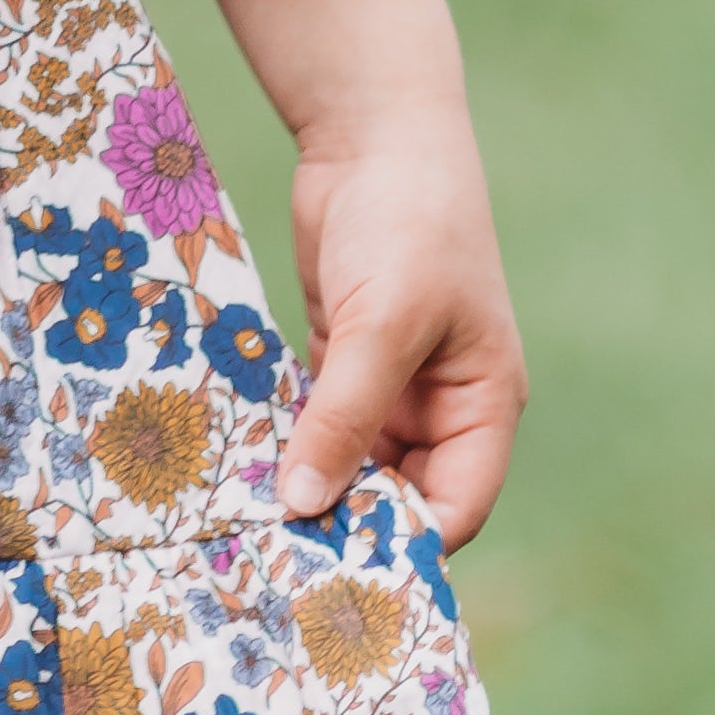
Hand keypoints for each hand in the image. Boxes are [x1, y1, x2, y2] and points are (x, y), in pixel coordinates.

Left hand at [273, 100, 528, 541]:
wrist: (373, 133)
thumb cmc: (407, 224)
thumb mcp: (381, 324)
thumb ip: (344, 415)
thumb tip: (304, 504)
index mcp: (481, 406)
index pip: (451, 508)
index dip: (403, 548)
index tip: (333, 580)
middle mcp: (438, 406)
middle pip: (395, 494)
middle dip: (344, 523)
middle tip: (271, 564)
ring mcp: (385, 381)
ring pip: (347, 460)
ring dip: (305, 483)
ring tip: (241, 526)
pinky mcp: (338, 354)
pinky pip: (311, 418)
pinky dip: (282, 439)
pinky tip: (232, 466)